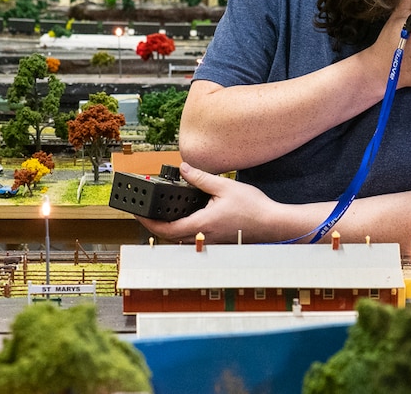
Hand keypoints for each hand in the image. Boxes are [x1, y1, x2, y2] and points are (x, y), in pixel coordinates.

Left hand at [136, 162, 286, 243]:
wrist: (273, 224)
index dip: (149, 222)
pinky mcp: (217, 240)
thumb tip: (183, 169)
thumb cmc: (254, 208)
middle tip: (144, 211)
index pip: (167, 228)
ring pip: (182, 237)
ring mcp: (210, 240)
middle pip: (171, 235)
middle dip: (155, 223)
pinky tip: (185, 213)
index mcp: (202, 224)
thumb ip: (200, 178)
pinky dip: (184, 226)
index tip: (137, 214)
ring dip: (169, 225)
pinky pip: (194, 236)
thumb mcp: (224, 186)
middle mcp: (203, 236)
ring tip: (161, 210)